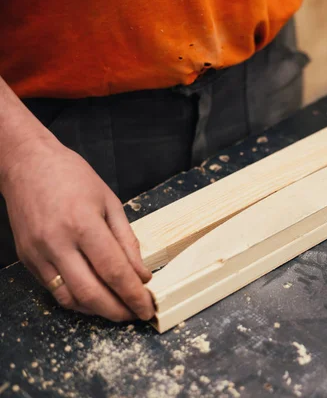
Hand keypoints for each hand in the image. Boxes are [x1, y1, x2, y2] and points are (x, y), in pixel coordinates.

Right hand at [1, 133, 154, 321]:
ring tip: (118, 309)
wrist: (26, 164)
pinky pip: (54, 291)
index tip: (148, 308)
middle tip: (135, 314)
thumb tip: (142, 275)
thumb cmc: (72, 177)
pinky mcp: (27, 260)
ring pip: (69, 298)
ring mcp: (38, 254)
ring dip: (97, 310)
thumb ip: (127, 241)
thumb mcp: (110, 203)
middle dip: (117, 311)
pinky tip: (95, 298)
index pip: (114, 271)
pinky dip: (77, 300)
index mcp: (83, 224)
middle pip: (91, 293)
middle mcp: (58, 243)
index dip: (134, 295)